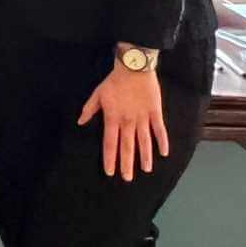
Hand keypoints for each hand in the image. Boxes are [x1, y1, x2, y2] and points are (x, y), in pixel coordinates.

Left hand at [77, 64, 170, 180]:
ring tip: (146, 170)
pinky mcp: (155, 112)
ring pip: (144, 141)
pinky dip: (162, 141)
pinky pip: (159, 129)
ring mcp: (143, 118)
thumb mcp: (97, 94)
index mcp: (113, 118)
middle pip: (127, 146)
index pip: (110, 143)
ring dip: (145, 156)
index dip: (110, 158)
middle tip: (127, 178)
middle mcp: (128, 121)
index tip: (110, 171)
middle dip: (127, 164)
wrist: (134, 67)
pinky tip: (164, 153)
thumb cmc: (114, 81)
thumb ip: (90, 109)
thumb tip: (81, 122)